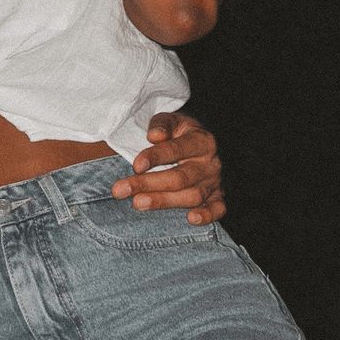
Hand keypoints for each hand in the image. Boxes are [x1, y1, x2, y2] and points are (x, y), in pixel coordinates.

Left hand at [110, 110, 225, 224]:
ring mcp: (214, 182)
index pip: (177, 149)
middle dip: (149, 184)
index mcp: (201, 140)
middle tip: (121, 190)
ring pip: (193, 196)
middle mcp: (210, 163)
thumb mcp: (170, 120)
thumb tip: (155, 136)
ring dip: (164, 201)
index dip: (156, 157)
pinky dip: (208, 215)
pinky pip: (218, 209)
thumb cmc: (178, 133)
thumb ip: (161, 125)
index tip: (135, 165)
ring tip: (137, 203)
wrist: (197, 143)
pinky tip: (191, 219)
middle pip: (180, 177)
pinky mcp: (217, 197)